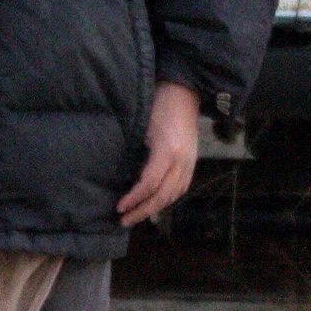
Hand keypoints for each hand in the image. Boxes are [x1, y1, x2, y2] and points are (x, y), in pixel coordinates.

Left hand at [117, 81, 199, 224]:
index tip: (118, 207)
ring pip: (174, 195)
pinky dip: (168, 198)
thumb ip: (134, 152)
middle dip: (142, 211)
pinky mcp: (192, 161)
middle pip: (163, 196)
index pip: (149, 184)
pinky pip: (181, 187)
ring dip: (155, 208)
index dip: (133, 198)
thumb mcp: (141, 126)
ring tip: (137, 215)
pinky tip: (155, 203)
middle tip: (124, 221)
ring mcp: (190, 162)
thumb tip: (119, 175)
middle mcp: (182, 161)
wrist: (184, 90)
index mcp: (167, 152)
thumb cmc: (158, 103)